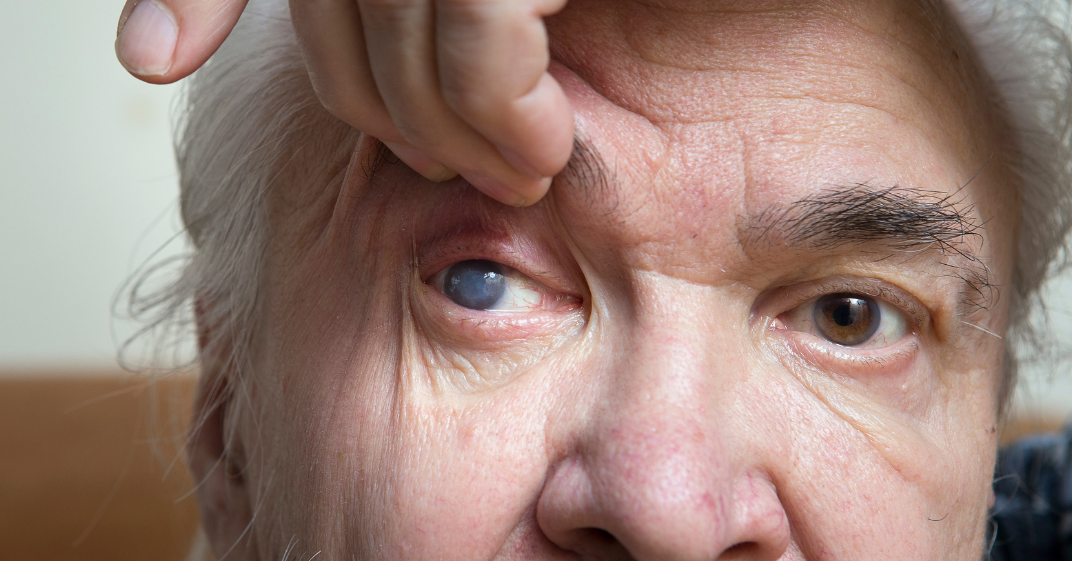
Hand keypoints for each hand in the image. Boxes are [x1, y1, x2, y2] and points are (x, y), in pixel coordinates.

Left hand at [115, 0, 575, 205]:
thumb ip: (399, 5)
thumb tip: (149, 49)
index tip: (151, 54)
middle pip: (337, 4)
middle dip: (375, 107)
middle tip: (441, 167)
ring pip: (404, 28)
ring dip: (449, 128)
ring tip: (509, 174)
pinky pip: (483, 32)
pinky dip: (503, 108)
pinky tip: (542, 146)